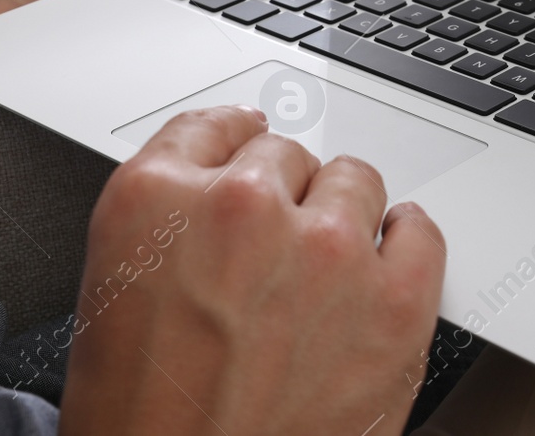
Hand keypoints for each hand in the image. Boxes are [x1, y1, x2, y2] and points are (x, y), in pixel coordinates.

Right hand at [59, 105, 445, 435]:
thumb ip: (168, 210)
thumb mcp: (114, 289)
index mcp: (155, 201)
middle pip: (286, 155)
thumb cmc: (144, 422)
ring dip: (341, 215)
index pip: (211, 127)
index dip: (232, 146)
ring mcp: (327, 250)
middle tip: (275, 251)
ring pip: (354, 180)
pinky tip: (387, 262)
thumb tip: (224, 155)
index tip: (246, 151)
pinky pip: (420, 231)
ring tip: (324, 269)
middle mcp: (243, 208)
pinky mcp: (394, 301)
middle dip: (283, 197)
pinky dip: (406, 241)